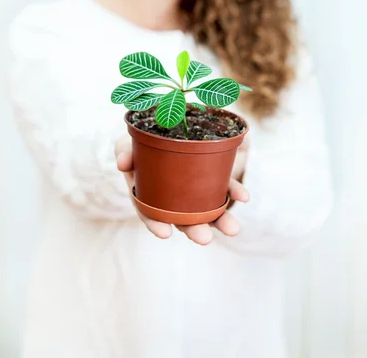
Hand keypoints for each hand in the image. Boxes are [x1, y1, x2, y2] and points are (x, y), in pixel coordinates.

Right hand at [115, 134, 249, 245]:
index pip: (150, 213)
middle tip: (204, 238)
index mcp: (148, 192)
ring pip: (206, 210)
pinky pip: (224, 188)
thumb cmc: (142, 140)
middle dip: (194, 229)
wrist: (167, 127)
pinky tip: (244, 196)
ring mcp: (193, 191)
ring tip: (233, 229)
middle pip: (182, 218)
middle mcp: (171, 198)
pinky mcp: (210, 179)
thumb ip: (124, 150)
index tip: (164, 234)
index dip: (155, 224)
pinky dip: (234, 192)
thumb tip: (122, 164)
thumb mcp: (128, 142)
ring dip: (220, 220)